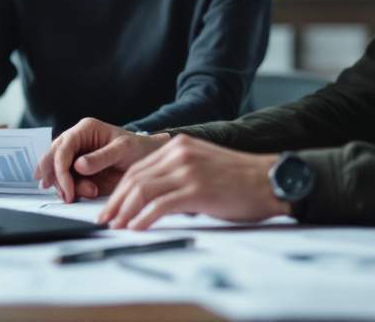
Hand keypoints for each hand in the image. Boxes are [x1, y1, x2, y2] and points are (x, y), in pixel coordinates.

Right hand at [33, 118, 168, 202]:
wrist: (148, 160)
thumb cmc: (138, 148)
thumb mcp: (123, 149)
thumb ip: (101, 157)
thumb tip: (78, 165)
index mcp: (85, 130)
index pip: (63, 148)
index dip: (60, 169)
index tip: (68, 188)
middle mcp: (77, 142)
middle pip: (52, 159)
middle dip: (56, 179)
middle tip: (67, 195)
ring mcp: (76, 158)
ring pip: (57, 173)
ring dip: (68, 187)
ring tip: (91, 191)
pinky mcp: (80, 173)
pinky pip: (67, 184)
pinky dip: (73, 192)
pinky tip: (89, 192)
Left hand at [97, 134, 289, 229]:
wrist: (269, 180)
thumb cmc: (239, 179)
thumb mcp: (203, 165)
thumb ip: (178, 172)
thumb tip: (153, 196)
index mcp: (179, 146)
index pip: (138, 167)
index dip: (120, 189)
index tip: (111, 207)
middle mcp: (179, 153)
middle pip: (135, 178)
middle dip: (116, 201)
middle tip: (106, 219)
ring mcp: (188, 171)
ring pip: (143, 191)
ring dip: (126, 211)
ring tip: (117, 226)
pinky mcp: (197, 190)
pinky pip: (161, 205)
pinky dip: (144, 218)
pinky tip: (137, 228)